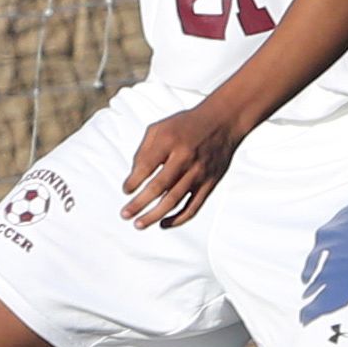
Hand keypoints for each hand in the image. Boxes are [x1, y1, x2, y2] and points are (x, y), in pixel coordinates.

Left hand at [120, 103, 245, 228]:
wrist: (223, 122)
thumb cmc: (186, 126)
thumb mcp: (160, 128)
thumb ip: (144, 151)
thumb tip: (133, 178)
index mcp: (170, 142)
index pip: (146, 166)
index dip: (133, 181)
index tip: (126, 190)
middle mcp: (185, 158)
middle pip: (159, 187)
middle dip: (139, 204)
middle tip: (125, 215)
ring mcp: (199, 173)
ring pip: (174, 200)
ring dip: (154, 215)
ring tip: (139, 224)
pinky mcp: (209, 183)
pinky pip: (193, 207)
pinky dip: (178, 219)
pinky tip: (164, 224)